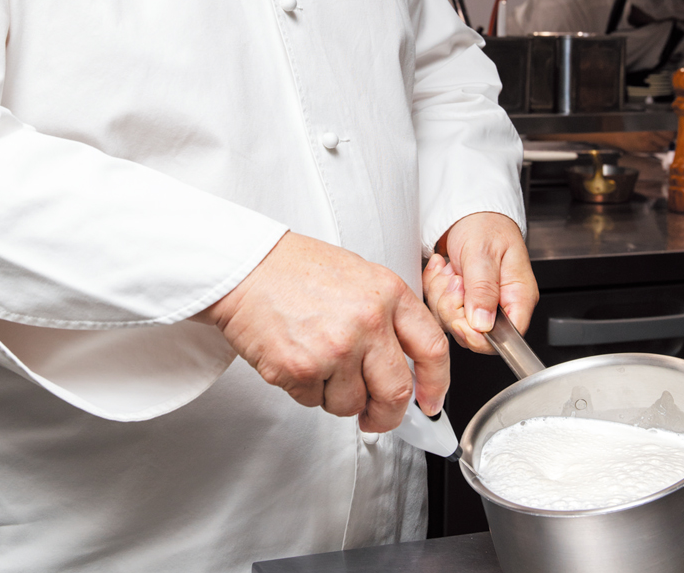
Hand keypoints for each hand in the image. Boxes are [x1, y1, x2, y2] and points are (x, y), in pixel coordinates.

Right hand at [197, 232, 448, 431]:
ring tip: (319, 362)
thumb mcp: (359, 276)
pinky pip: (314, 401)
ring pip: (352, 404)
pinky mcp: (302, 369)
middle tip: (376, 416)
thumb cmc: (295, 268)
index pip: (432, 347)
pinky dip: (307, 390)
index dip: (437, 383)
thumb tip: (406, 359)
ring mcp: (336, 348)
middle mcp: (367, 321)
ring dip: (337, 397)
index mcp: (387, 293)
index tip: (431, 402)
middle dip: (387, 413)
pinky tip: (297, 358)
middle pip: (396, 391)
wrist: (246, 267)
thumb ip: (387, 314)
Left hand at [422, 213, 537, 354]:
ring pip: (453, 322)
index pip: (506, 338)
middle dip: (453, 308)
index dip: (479, 335)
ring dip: (441, 294)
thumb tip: (483, 325)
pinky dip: (434, 288)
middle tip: (455, 280)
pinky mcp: (462, 300)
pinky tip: (442, 269)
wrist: (470, 211)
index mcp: (518, 297)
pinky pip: (441, 309)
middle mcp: (501, 305)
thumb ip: (483, 289)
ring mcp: (480, 304)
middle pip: (474, 334)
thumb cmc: (485, 224)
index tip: (459, 318)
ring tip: (449, 270)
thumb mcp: (482, 252)